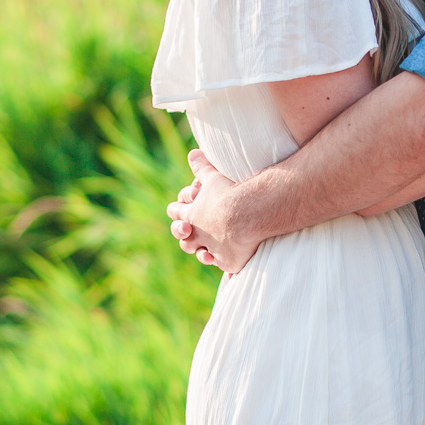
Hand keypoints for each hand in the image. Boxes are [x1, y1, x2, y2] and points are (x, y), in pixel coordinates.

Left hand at [165, 150, 257, 273]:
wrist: (249, 214)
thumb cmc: (231, 192)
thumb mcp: (213, 175)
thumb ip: (202, 167)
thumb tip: (193, 153)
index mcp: (191, 214)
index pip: (176, 213)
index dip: (176, 211)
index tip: (176, 211)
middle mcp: (198, 235)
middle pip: (184, 239)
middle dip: (185, 236)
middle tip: (187, 233)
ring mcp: (213, 249)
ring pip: (202, 254)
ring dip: (202, 253)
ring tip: (205, 253)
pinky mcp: (228, 261)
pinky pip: (225, 267)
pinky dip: (226, 266)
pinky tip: (228, 272)